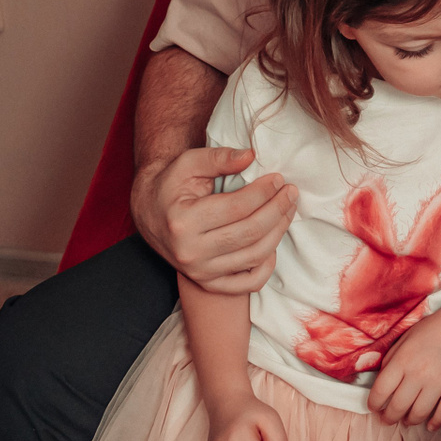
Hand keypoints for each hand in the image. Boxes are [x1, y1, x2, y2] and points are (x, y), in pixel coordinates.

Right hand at [134, 147, 297, 292]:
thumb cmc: (172, 185)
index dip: (264, 192)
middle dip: (277, 210)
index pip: (238, 208)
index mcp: (182, 221)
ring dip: (278, 232)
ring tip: (287, 210)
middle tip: (290, 193)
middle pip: (250, 233)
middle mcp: (189, 252)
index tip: (278, 179)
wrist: (150, 211)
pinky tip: (272, 242)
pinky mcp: (208, 282)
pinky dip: (267, 266)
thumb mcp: (188, 163)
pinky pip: (249, 283)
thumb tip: (251, 156)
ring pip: (254, 256)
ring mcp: (200, 272)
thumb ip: (218, 158)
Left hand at [367, 309, 440, 429]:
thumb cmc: (436, 328)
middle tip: (388, 418)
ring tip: (408, 419)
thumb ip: (391, 360)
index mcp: (402, 360)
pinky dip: (435, 423)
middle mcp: (419, 374)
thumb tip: (381, 382)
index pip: (380, 392)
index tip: (374, 406)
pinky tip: (430, 424)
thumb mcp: (405, 338)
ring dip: (410, 421)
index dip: (374, 404)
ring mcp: (439, 382)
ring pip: (419, 414)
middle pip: (397, 408)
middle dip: (389, 418)